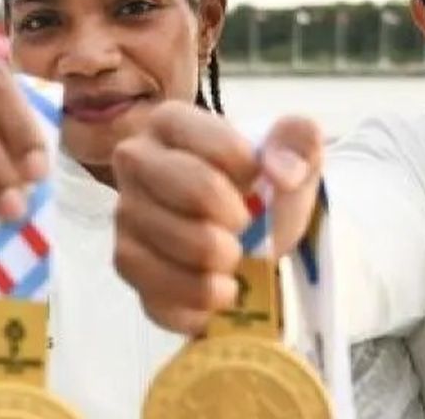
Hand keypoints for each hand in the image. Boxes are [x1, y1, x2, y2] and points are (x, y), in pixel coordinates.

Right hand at [111, 103, 323, 335]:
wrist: (244, 234)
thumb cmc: (259, 187)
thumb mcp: (291, 157)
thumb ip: (299, 142)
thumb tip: (282, 171)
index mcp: (171, 123)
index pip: (219, 144)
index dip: (252, 172)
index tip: (259, 183)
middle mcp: (135, 160)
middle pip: (195, 190)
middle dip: (236, 219)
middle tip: (245, 227)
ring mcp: (125, 214)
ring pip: (174, 246)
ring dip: (218, 264)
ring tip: (234, 260)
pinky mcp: (126, 262)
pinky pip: (156, 291)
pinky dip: (197, 301)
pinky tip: (218, 291)